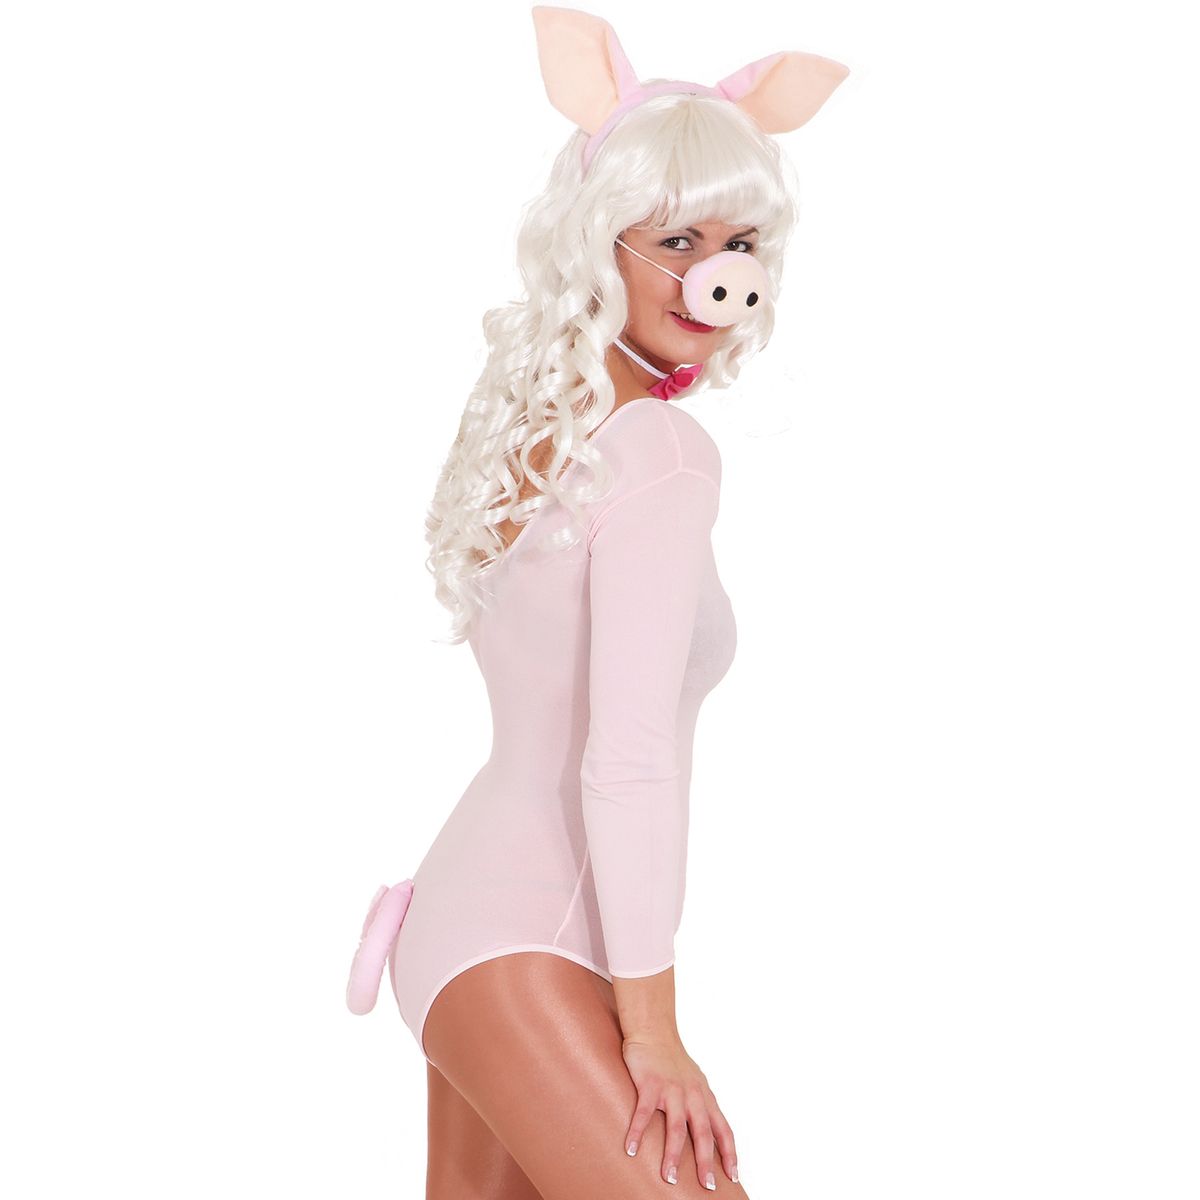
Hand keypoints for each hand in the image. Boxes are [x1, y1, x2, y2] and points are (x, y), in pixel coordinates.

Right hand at [621, 1032, 738, 1188]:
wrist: (654, 1031)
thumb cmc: (673, 1060)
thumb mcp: (694, 1082)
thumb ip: (700, 1105)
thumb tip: (707, 1134)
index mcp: (704, 1096)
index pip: (723, 1128)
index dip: (729, 1153)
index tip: (733, 1175)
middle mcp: (691, 1095)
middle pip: (702, 1132)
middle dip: (706, 1162)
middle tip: (707, 1185)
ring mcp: (671, 1090)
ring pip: (676, 1127)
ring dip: (673, 1155)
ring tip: (669, 1177)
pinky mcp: (650, 1085)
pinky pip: (644, 1112)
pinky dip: (637, 1132)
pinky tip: (631, 1149)